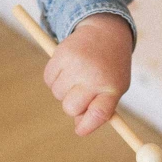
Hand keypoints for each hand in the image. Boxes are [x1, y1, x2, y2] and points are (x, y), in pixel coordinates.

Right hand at [44, 14, 132, 136]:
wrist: (106, 31)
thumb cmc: (110, 68)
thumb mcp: (113, 88)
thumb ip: (99, 110)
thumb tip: (78, 128)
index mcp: (112, 88)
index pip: (98, 115)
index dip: (86, 126)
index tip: (80, 130)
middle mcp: (94, 76)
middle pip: (71, 108)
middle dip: (72, 107)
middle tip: (80, 94)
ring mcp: (77, 64)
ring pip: (58, 94)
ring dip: (63, 90)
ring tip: (77, 76)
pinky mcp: (61, 53)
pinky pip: (48, 79)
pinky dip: (54, 78)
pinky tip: (67, 68)